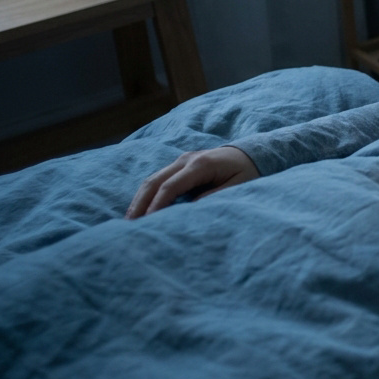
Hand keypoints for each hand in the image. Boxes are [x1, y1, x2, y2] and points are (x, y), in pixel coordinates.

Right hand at [126, 146, 259, 218]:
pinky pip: (159, 179)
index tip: (146, 223)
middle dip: (140, 203)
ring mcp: (182, 160)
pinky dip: (148, 194)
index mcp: (200, 164)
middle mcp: (186, 159)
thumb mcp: (239, 185)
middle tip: (128, 225)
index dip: (156, 205)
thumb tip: (190, 209)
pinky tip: (141, 209)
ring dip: (140, 199)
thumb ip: (215, 196)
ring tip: (129, 220)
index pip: (170, 186)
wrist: (251, 153)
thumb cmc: (248, 171)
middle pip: (154, 181)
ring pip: (152, 179)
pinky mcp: (181, 164)